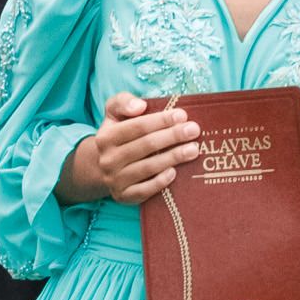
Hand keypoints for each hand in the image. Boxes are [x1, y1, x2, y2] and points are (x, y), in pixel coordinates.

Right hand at [80, 91, 199, 205]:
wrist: (105, 168)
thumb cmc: (118, 135)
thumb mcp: (114, 114)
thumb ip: (123, 102)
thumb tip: (140, 106)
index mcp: (105, 137)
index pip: (137, 127)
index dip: (161, 120)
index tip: (182, 115)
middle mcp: (107, 160)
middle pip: (145, 146)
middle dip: (172, 136)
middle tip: (194, 130)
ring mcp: (114, 180)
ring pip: (148, 167)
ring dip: (173, 157)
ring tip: (193, 149)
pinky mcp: (123, 197)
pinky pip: (144, 190)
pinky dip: (160, 182)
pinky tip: (175, 172)